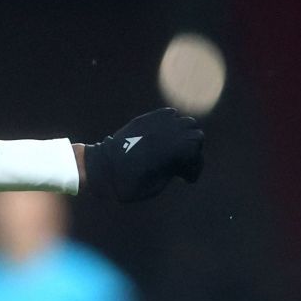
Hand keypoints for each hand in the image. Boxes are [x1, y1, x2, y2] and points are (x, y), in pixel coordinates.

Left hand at [81, 108, 202, 201]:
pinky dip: (172, 125)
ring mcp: (161, 122)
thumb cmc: (130, 183)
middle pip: (196, 137)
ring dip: (184, 136)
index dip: (194, 171)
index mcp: (180, 150)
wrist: (103, 168)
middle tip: (185, 162)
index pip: (196, 158)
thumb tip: (182, 163)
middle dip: (193, 151)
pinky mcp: (148, 118)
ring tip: (176, 148)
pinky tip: (166, 136)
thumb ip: (175, 170)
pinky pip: (169, 115)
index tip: (189, 180)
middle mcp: (174, 131)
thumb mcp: (158, 185)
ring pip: (185, 123)